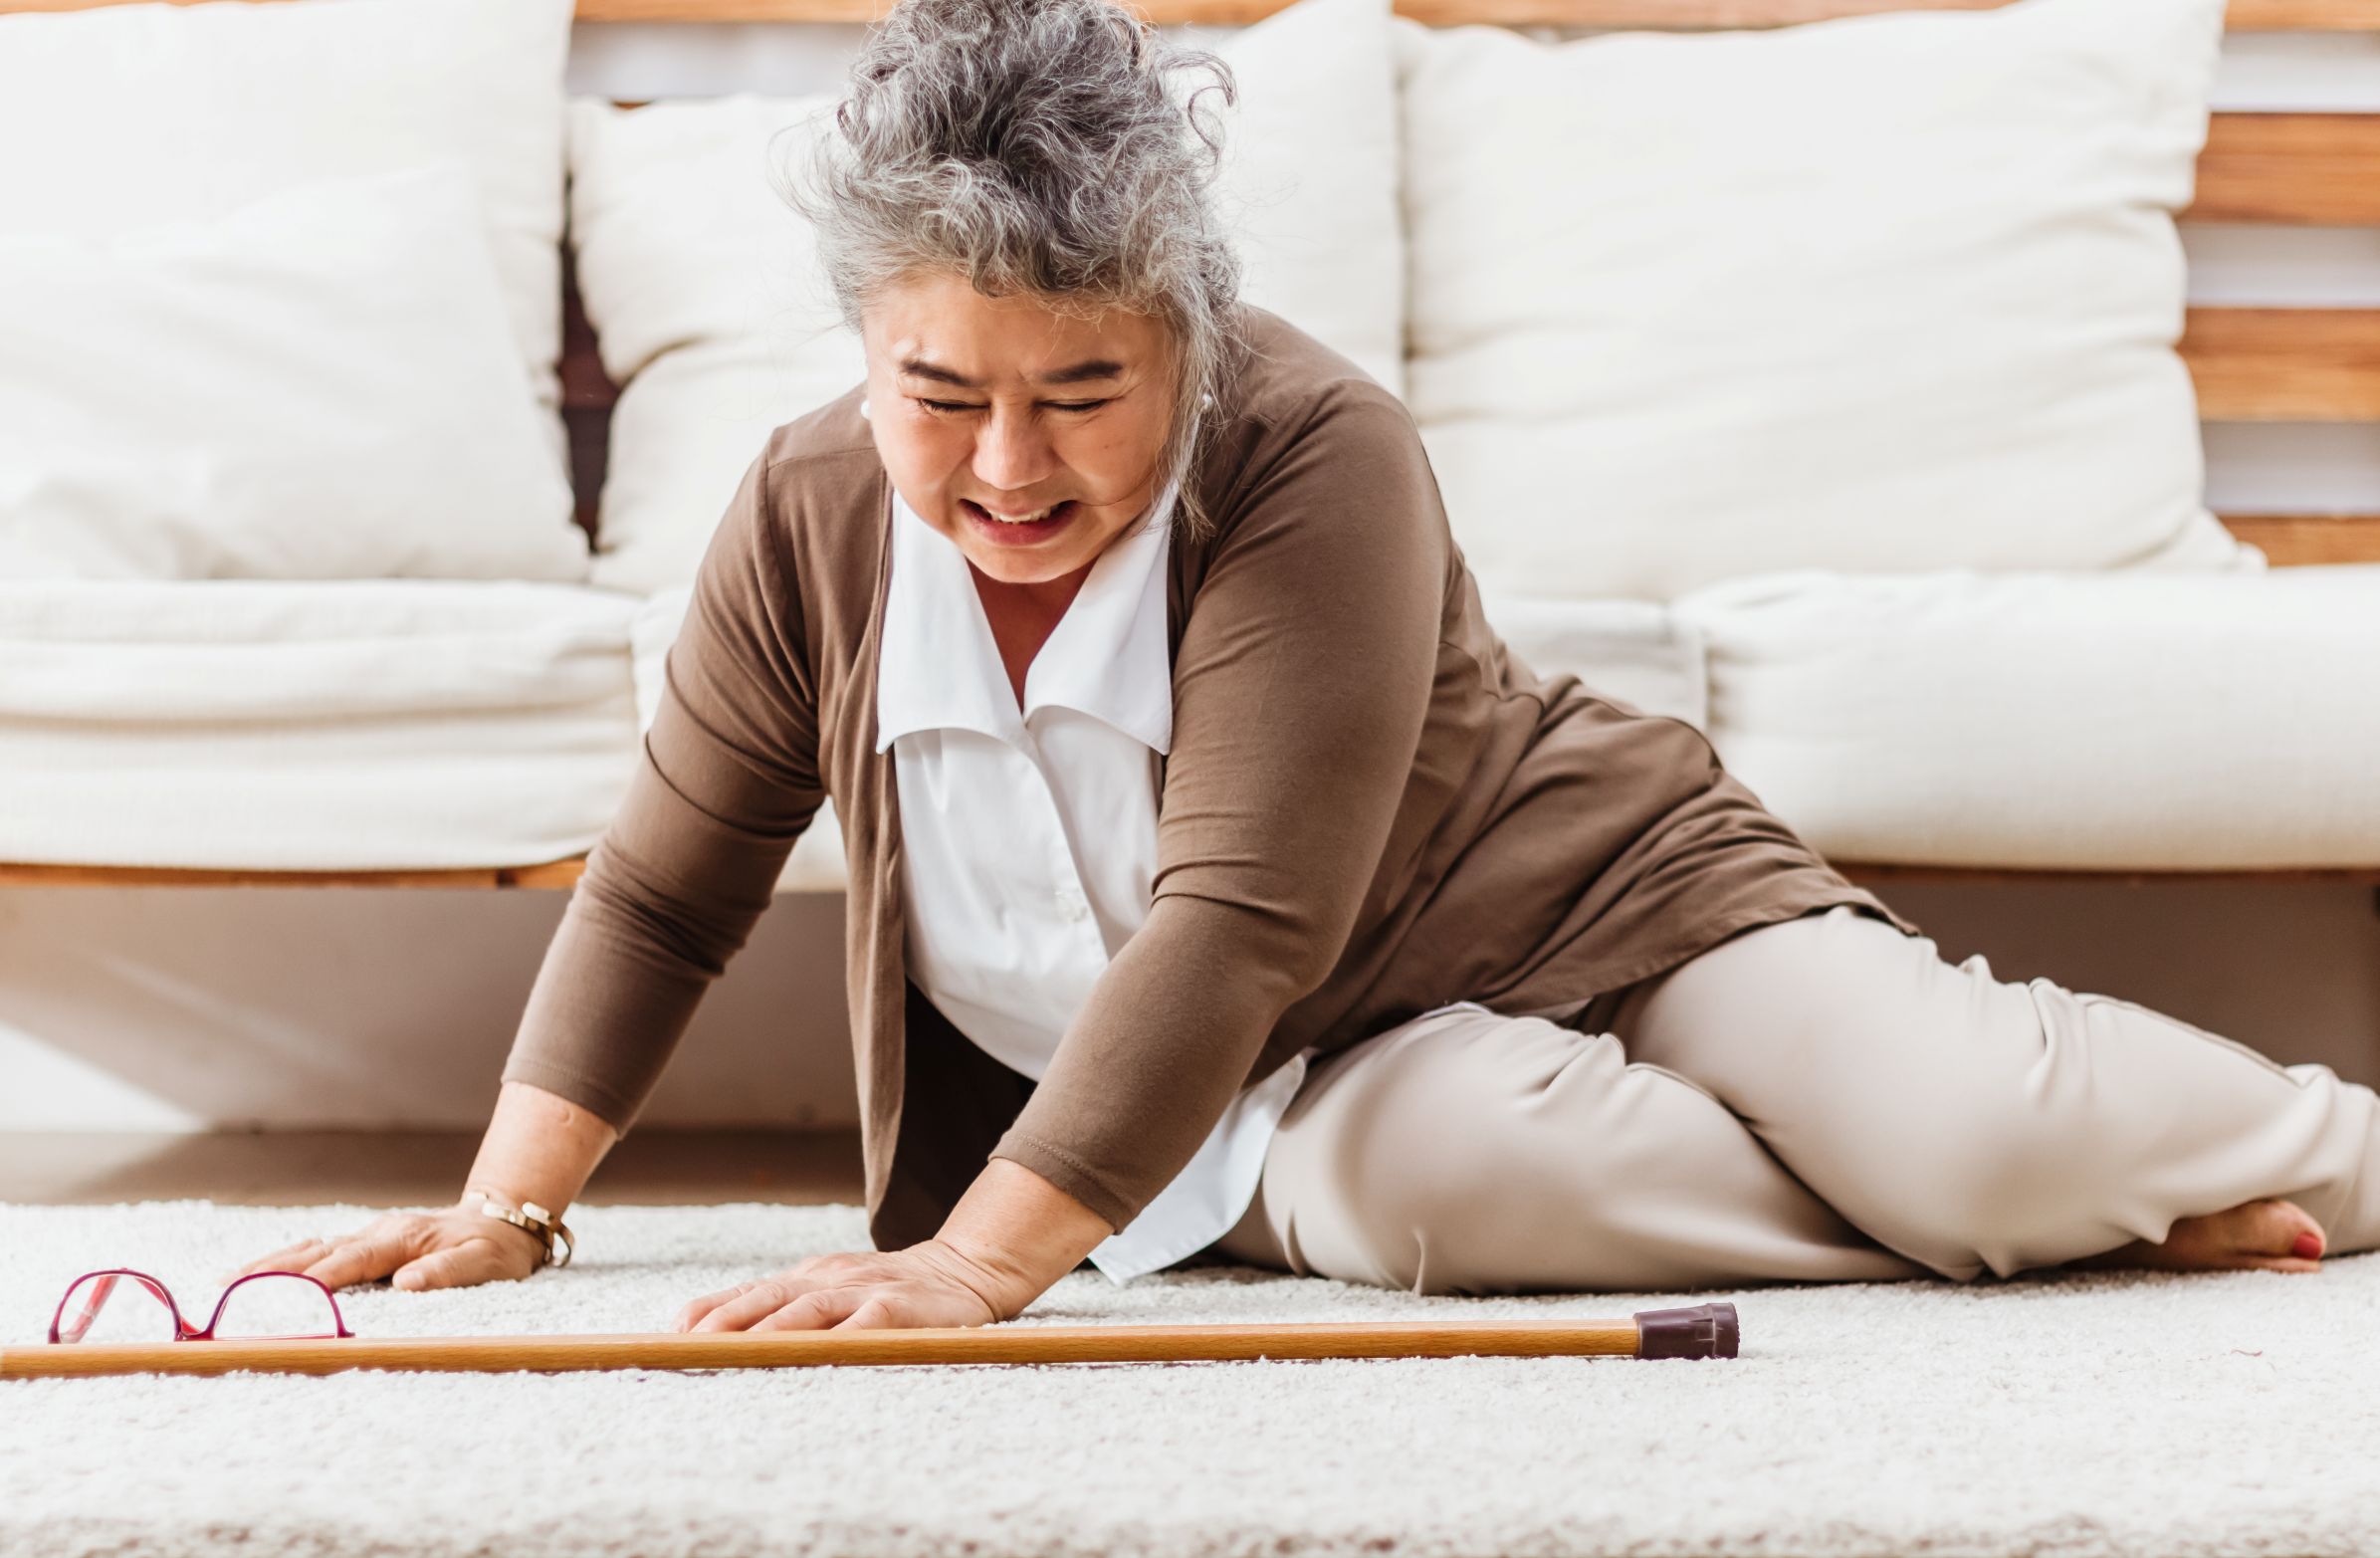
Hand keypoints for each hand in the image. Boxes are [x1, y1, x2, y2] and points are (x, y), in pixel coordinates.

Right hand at [225, 1201, 547, 1292]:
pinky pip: (319, 1249)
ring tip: (226, 1283)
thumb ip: (449, 1273)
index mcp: (404, 1239)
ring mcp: (369, 1234)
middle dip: (273, 1272)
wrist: (503, 1220)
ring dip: (269, 1265)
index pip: (353, 1261)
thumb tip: (405, 1283)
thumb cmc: (495, 1249)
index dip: (320, 1279)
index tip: (287, 1297)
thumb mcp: (486, 1264)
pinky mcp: (365, 1241)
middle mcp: (379, 1232)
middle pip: (318, 1252)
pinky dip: (286, 1260)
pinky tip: (258, 1273)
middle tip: (228, 1292)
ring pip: (311, 1247)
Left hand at [671, 1239, 1014, 1332]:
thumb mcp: (829, 1291)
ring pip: (811, 1309)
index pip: (748, 1292)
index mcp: (806, 1277)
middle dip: (727, 1321)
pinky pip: (868, 1324)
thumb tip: (717, 1337)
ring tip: (745, 1353)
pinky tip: (824, 1356)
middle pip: (768, 1298)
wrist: (961, 1270)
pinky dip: (843, 1339)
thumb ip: (785, 1310)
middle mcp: (828, 1278)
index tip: (673, 1333)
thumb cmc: (884, 1292)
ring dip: (776, 1332)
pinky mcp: (899, 1306)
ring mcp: (864, 1290)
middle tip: (690, 1346)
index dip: (710, 1310)